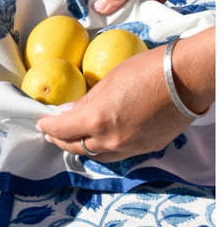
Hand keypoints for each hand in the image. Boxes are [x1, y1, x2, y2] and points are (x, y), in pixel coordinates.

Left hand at [36, 28, 214, 161]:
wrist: (185, 79)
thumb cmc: (144, 70)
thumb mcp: (107, 81)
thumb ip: (86, 101)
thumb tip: (67, 111)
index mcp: (96, 120)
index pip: (61, 131)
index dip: (48, 127)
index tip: (40, 123)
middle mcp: (110, 141)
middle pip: (77, 148)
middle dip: (60, 141)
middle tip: (51, 133)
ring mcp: (130, 148)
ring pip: (97, 156)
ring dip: (81, 148)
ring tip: (72, 139)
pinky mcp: (146, 149)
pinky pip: (117, 154)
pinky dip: (103, 149)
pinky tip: (101, 140)